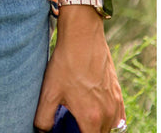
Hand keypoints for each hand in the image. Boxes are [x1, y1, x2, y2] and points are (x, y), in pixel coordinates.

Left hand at [33, 10, 124, 132]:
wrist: (82, 36)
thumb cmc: (66, 63)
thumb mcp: (48, 91)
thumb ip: (44, 118)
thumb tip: (42, 131)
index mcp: (91, 118)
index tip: (68, 129)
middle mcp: (108, 114)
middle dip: (86, 131)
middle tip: (72, 123)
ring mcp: (115, 103)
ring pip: (109, 128)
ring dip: (97, 127)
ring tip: (81, 116)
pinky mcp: (118, 93)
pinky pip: (117, 117)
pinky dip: (107, 119)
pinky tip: (94, 109)